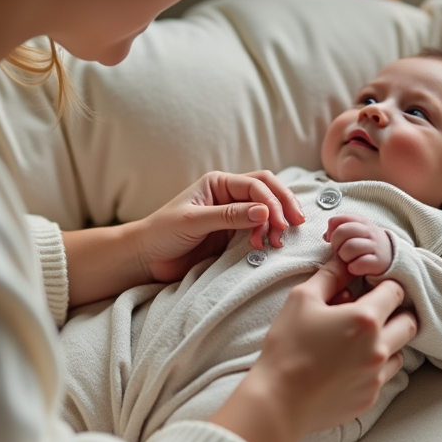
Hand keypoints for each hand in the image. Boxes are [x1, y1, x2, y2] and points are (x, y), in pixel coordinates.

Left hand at [134, 170, 305, 282]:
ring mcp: (234, 215)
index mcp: (219, 183)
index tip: (277, 222)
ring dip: (276, 224)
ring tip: (275, 243)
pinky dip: (268, 236)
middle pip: (268, 192)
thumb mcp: (193, 221)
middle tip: (294, 226)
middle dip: (283, 206)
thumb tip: (264, 211)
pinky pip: (259, 230)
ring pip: (268, 212)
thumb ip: (228, 216)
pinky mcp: (234, 235)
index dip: (272, 201)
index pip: (256, 184)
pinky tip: (268, 247)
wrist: (147, 259)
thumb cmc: (162, 233)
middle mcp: (229, 195)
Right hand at [210, 258, 417, 441]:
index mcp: (366, 320)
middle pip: (409, 323)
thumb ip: (329, 276)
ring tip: (357, 342)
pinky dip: (373, 366)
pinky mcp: (370, 398)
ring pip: (400, 352)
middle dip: (396, 313)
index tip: (370, 288)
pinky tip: (347, 365)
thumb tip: (344, 262)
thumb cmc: (287, 347)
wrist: (278, 400)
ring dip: (387, 342)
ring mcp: (377, 376)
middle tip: (372, 313)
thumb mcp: (302, 300)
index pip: (396, 292)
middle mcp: (379, 348)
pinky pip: (383, 376)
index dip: (384, 285)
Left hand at [324, 214, 392, 276]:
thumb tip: (326, 236)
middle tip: (339, 251)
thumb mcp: (356, 231)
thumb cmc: (367, 244)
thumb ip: (339, 228)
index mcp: (362, 222)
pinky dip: (353, 267)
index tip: (332, 239)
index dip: (332, 230)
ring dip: (344, 256)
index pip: (340, 220)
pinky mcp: (379, 262)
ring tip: (348, 260)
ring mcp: (375, 246)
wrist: (392, 258)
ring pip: (349, 248)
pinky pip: (359, 263)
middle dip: (336, 243)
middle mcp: (370, 231)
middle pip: (342, 232)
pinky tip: (354, 268)